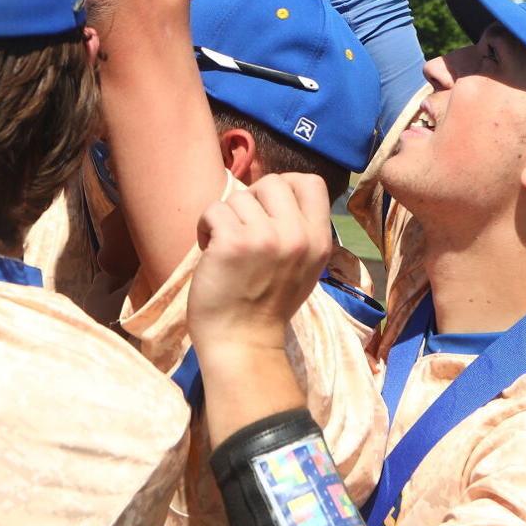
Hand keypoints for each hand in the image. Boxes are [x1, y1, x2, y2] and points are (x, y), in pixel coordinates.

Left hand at [186, 173, 332, 355]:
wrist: (242, 343)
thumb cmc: (266, 305)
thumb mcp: (302, 266)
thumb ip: (298, 230)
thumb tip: (275, 193)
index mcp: (319, 241)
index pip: (312, 182)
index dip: (287, 187)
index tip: (268, 209)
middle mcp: (297, 236)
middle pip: (273, 182)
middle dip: (252, 200)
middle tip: (243, 229)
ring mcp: (266, 238)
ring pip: (238, 197)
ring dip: (225, 218)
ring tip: (226, 247)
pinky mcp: (233, 243)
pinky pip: (214, 210)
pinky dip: (205, 228)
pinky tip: (210, 251)